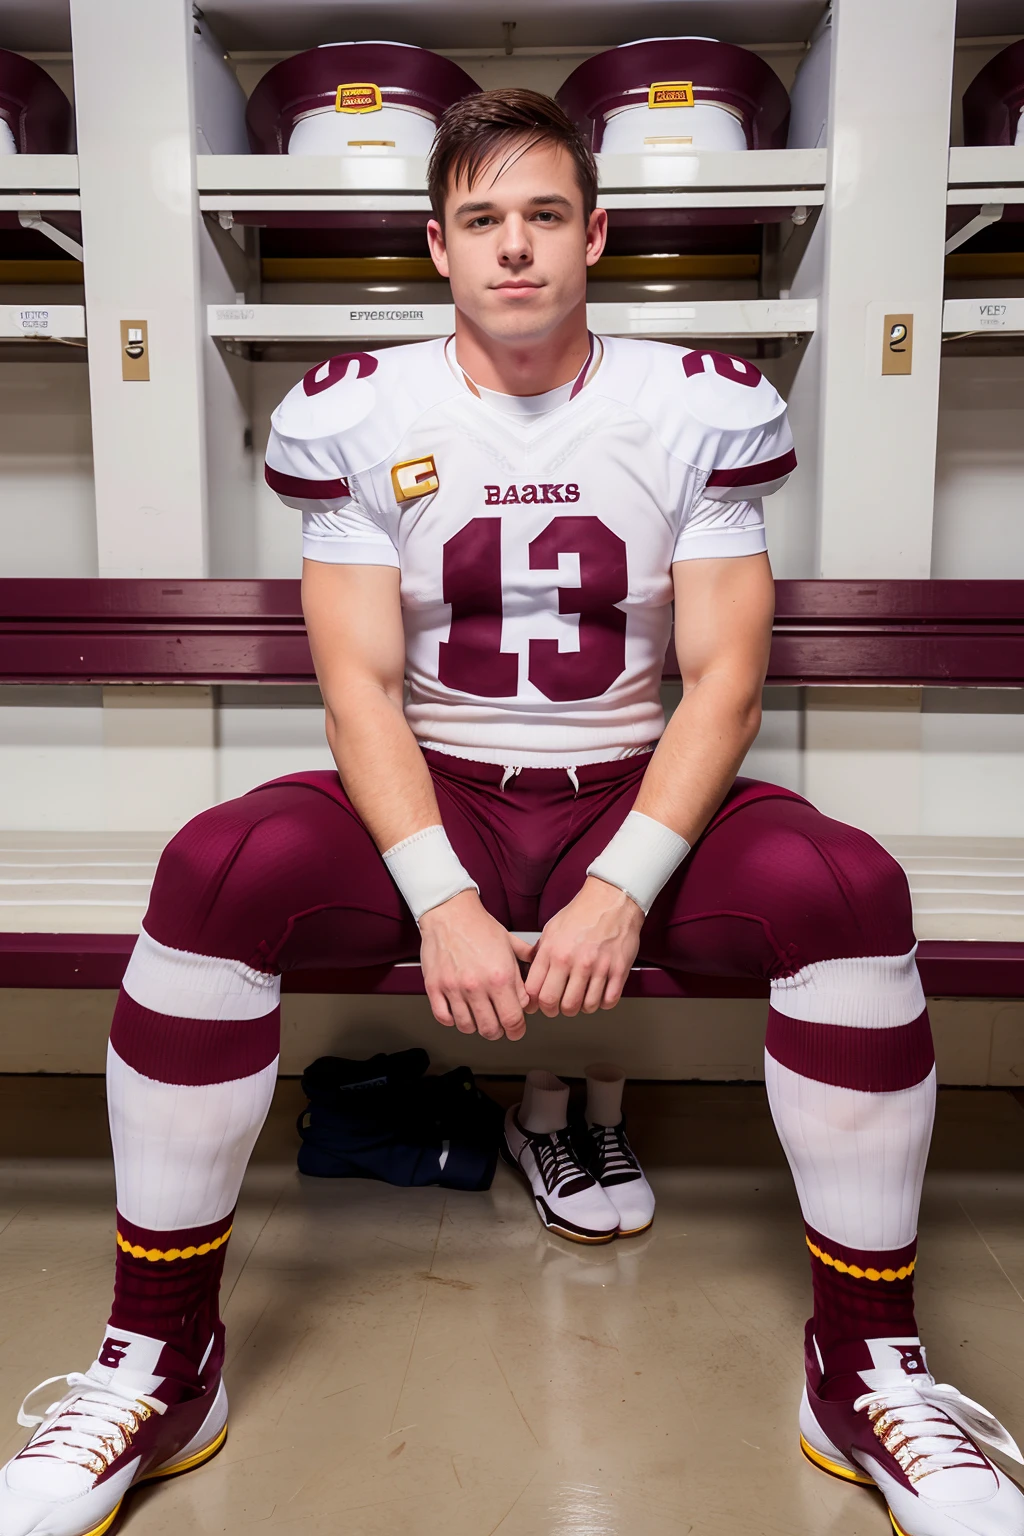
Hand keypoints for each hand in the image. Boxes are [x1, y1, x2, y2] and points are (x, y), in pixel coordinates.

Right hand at [419, 889, 533, 1040]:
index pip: (513, 1019)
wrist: (450, 912)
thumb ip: (524, 972)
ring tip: (478, 1017)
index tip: (516, 1030)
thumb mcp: (511, 945)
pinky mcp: (435, 987)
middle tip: (498, 1027)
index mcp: (500, 976)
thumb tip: (531, 996)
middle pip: (490, 1029)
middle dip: (498, 1032)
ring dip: (475, 1026)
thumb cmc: (480, 926)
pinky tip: (458, 1011)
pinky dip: (452, 1020)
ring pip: (467, 1026)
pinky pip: (443, 1017)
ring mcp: (454, 988)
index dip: (517, 1030)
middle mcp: (477, 985)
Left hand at [524, 876, 643, 1017]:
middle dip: (555, 1010)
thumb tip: (530, 975)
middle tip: (559, 1006)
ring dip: (580, 1008)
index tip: (539, 1005)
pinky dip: (602, 1003)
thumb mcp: (551, 929)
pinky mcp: (618, 970)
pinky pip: (608, 1001)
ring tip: (580, 999)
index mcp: (553, 951)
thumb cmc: (582, 912)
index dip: (535, 1004)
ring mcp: (597, 967)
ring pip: (583, 1007)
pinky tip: (599, 994)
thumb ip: (541, 953)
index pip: (535, 991)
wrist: (612, 899)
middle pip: (557, 1004)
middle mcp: (573, 961)